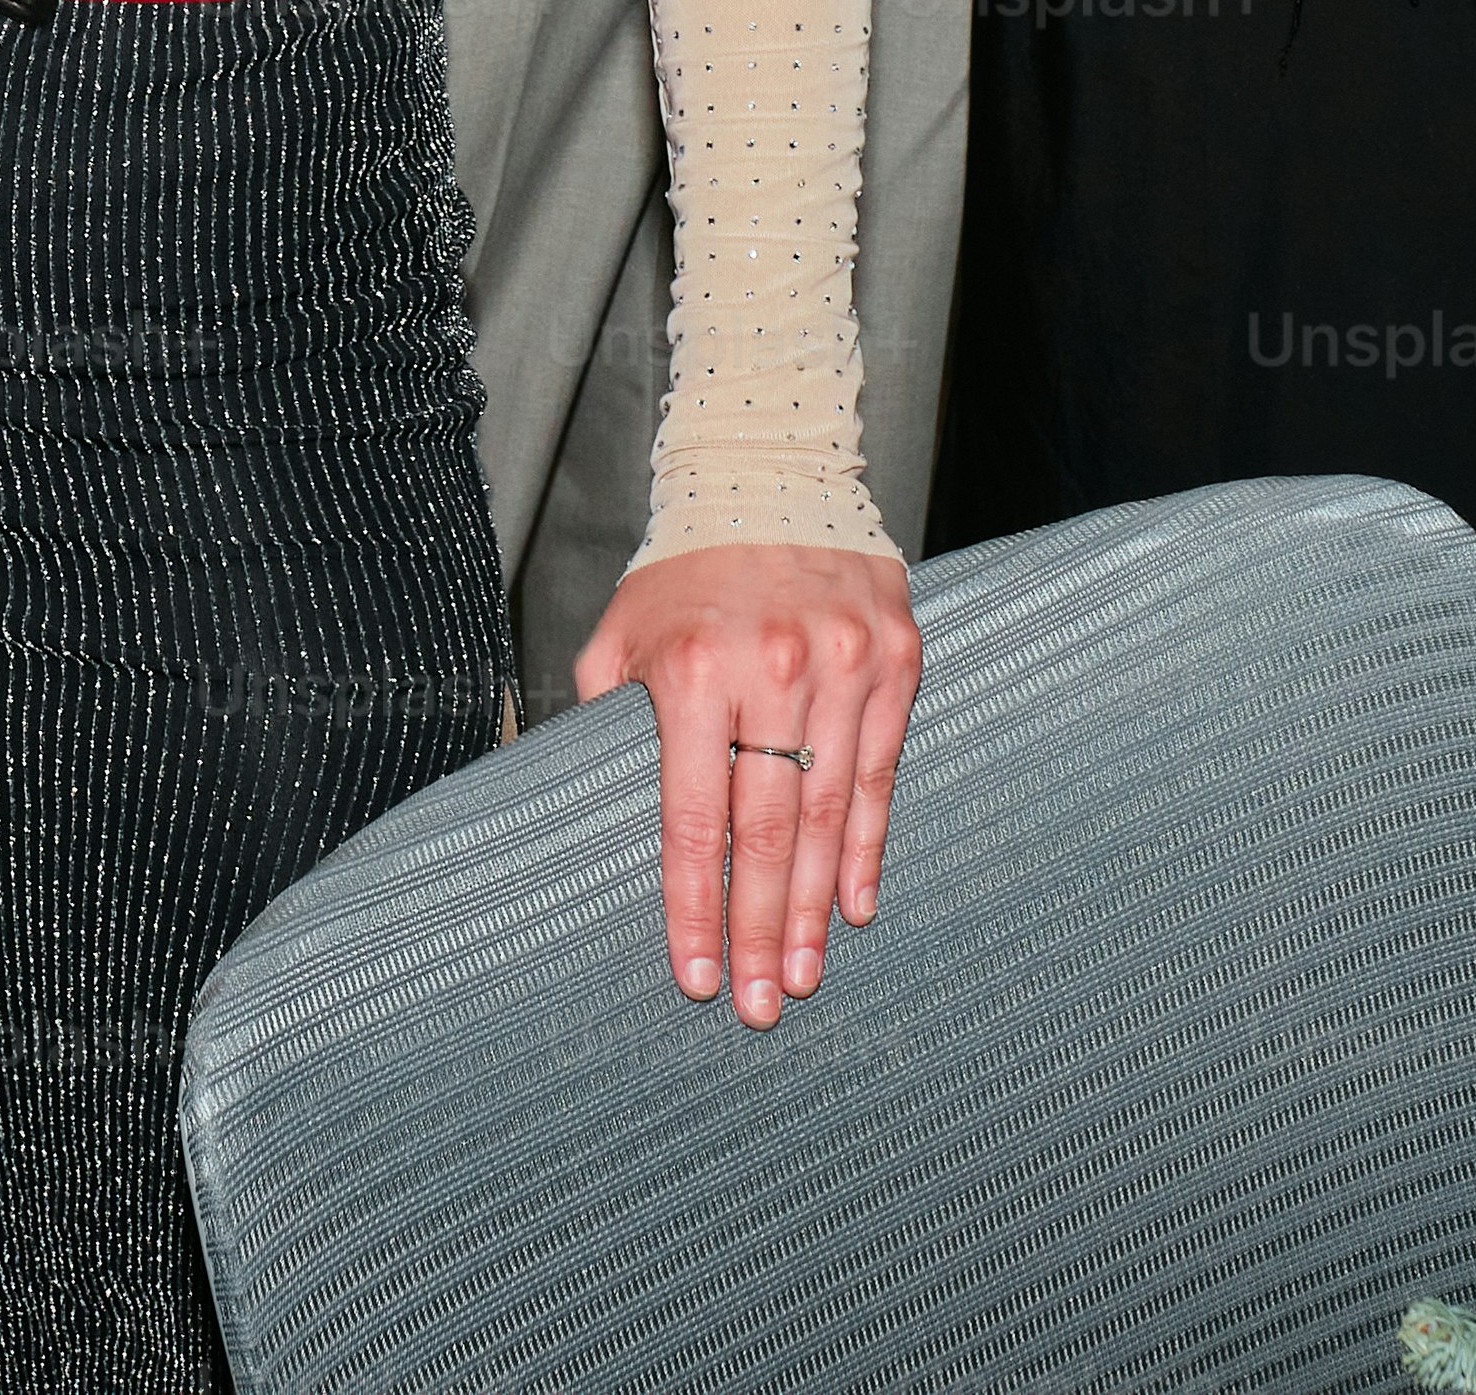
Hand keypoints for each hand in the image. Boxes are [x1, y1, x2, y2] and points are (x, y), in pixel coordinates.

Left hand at [575, 542, 917, 1024]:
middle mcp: (774, 670)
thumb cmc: (684, 571)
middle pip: (767, 831)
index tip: (695, 978)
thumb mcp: (621, 635)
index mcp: (695, 672)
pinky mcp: (896, 656)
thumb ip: (607, 722)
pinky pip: (882, 770)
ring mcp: (845, 664)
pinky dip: (868, 845)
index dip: (693, 907)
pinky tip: (854, 905)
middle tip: (759, 1007)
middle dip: (760, 930)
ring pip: (831, 812)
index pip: (692, 818)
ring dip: (815, 906)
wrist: (771, 469)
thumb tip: (579, 809)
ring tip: (803, 976)